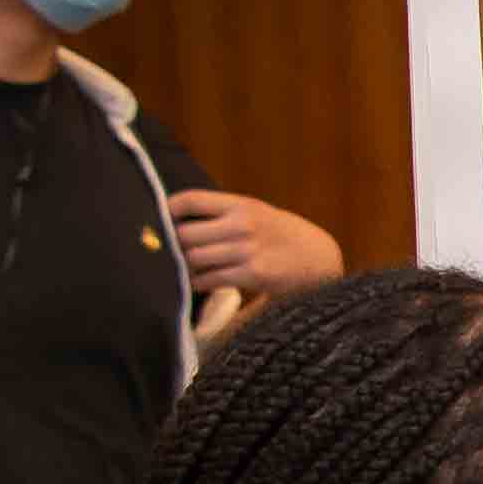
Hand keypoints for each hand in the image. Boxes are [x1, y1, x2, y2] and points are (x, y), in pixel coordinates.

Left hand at [166, 187, 343, 299]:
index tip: (160, 220)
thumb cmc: (284, 237)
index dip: (168, 210)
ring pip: (194, 259)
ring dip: (183, 267)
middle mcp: (243, 225)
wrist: (322, 259)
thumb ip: (224, 216)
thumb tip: (178, 224)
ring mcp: (247, 250)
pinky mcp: (253, 275)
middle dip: (172, 245)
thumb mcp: (259, 214)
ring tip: (182, 269)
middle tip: (168, 252)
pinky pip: (210, 279)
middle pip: (185, 234)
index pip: (190, 200)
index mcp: (242, 205)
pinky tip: (199, 282)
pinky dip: (198, 282)